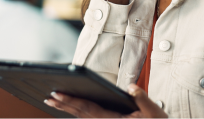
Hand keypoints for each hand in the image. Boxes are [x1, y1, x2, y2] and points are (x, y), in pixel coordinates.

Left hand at [45, 84, 167, 118]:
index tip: (58, 94)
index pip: (88, 109)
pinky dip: (76, 112)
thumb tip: (131, 87)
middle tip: (49, 96)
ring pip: (82, 118)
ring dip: (67, 109)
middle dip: (64, 104)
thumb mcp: (154, 113)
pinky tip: (70, 107)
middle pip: (81, 114)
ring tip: (53, 100)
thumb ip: (142, 99)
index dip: (71, 101)